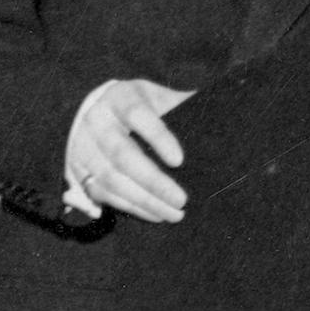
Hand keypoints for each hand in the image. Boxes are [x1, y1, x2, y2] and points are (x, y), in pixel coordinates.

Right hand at [62, 77, 195, 223]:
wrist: (104, 113)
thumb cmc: (148, 106)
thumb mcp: (164, 98)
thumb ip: (189, 105)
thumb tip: (231, 112)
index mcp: (121, 96)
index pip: (138, 114)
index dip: (158, 137)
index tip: (180, 161)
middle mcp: (97, 120)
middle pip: (122, 154)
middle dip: (153, 181)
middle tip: (182, 200)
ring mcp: (83, 145)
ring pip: (110, 178)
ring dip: (144, 200)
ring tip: (174, 213)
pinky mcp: (78, 168)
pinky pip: (102, 192)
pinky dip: (130, 207)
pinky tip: (154, 214)